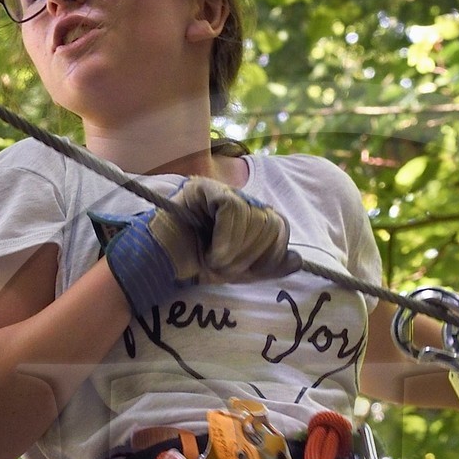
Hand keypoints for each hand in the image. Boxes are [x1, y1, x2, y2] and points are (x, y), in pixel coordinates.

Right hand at [149, 175, 296, 282]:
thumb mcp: (240, 269)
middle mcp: (238, 198)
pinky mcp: (203, 188)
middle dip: (251, 255)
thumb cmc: (196, 266)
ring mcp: (220, 190)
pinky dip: (226, 238)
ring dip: (236, 252)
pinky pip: (232, 208)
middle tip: (225, 267)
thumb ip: (269, 265)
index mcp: (249, 215)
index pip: (279, 226)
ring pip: (252, 216)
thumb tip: (297, 260)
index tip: (249, 270)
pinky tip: (212, 253)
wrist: (161, 266)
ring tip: (215, 261)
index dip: (272, 253)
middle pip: (270, 221)